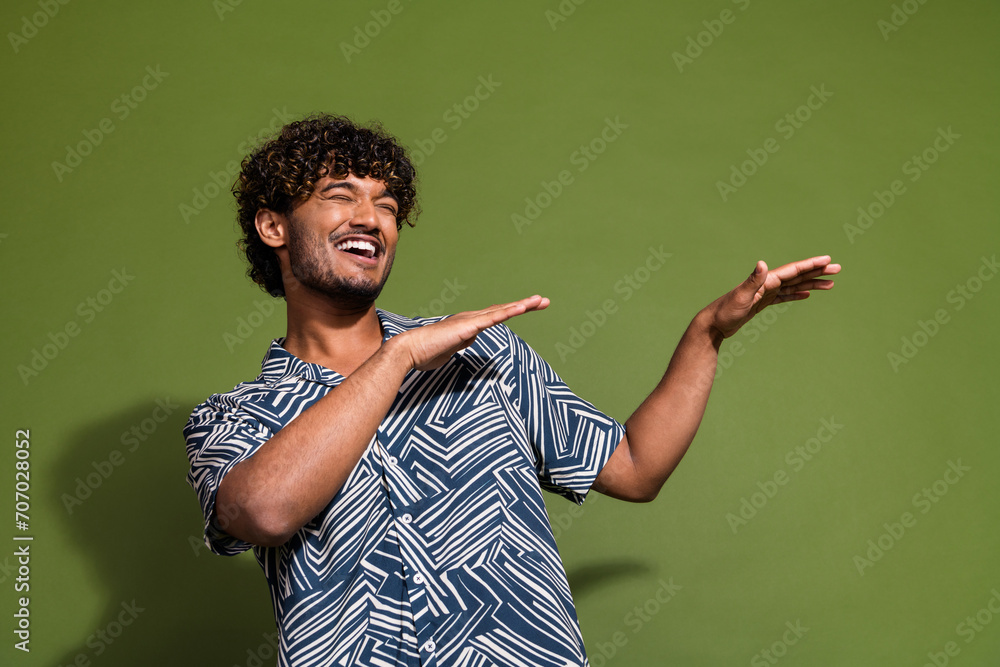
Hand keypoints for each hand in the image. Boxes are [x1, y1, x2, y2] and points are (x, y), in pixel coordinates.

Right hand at [394, 295, 549, 370]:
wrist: (409, 351)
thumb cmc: (426, 352)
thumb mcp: (451, 348)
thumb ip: (462, 341)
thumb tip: (469, 338)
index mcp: (469, 323)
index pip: (496, 315)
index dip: (513, 310)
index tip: (531, 307)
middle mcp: (471, 318)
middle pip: (503, 309)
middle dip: (525, 304)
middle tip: (544, 301)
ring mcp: (469, 322)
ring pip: (500, 311)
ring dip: (521, 305)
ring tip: (539, 301)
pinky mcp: (466, 328)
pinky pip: (491, 320)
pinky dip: (506, 313)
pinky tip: (520, 309)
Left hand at [705, 255, 839, 339]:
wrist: (712, 325)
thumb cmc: (725, 312)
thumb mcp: (740, 297)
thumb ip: (753, 281)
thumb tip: (762, 264)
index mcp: (766, 281)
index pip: (793, 270)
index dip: (811, 265)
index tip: (828, 260)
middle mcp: (767, 284)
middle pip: (797, 275)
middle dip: (817, 272)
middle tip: (838, 269)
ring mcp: (765, 293)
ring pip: (793, 286)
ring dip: (811, 283)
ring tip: (830, 284)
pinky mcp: (762, 303)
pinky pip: (784, 296)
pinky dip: (796, 294)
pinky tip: (806, 294)